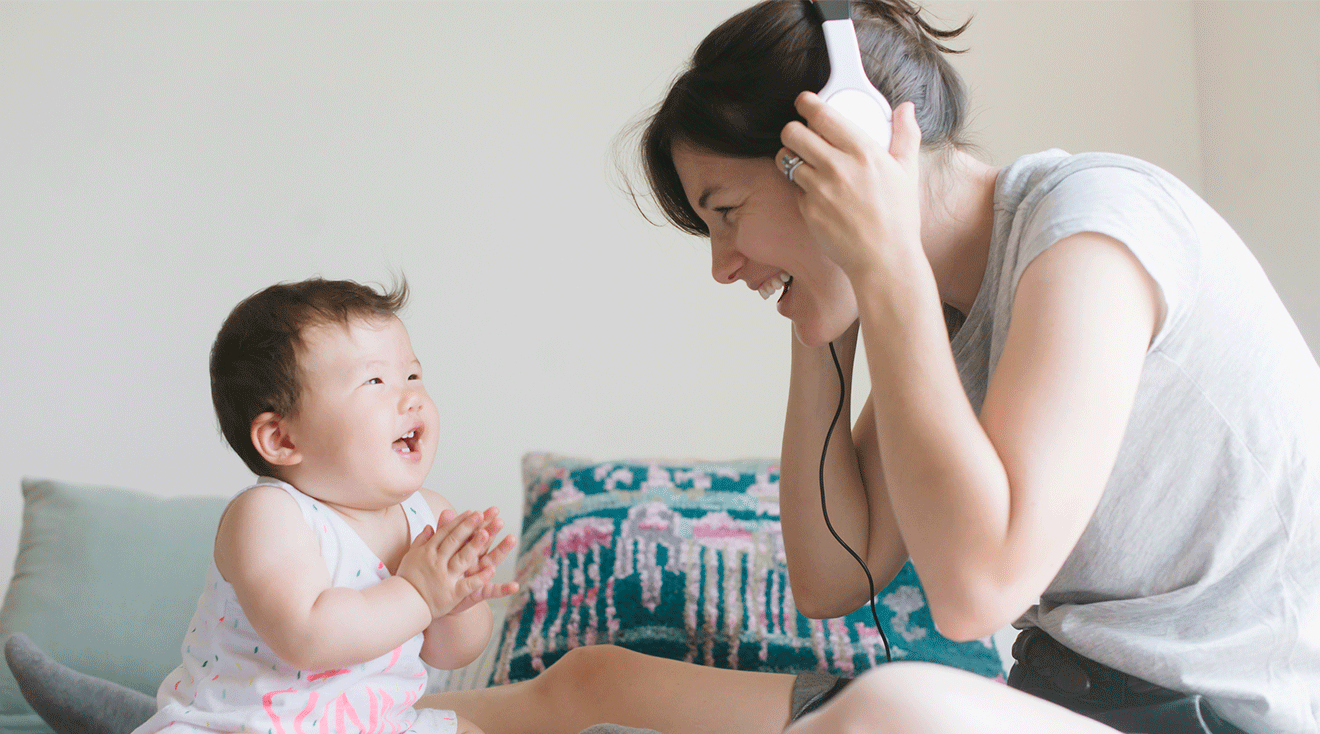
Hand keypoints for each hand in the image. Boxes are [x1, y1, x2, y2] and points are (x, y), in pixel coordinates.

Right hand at [397, 509, 499, 618]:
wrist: (403, 604)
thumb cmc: (408, 579)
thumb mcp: (411, 556)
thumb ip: (421, 540)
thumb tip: (429, 525)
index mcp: (428, 552)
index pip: (446, 533)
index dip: (460, 521)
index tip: (472, 512)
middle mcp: (436, 562)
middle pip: (455, 541)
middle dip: (468, 527)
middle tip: (481, 514)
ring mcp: (445, 577)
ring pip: (462, 559)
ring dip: (474, 546)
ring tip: (486, 534)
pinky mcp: (452, 594)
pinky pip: (467, 585)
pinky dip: (479, 578)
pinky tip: (491, 570)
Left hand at [446, 508, 519, 615]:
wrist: (437, 599)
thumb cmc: (441, 573)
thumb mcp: (441, 551)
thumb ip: (444, 532)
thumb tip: (446, 511)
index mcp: (465, 549)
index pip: (475, 531)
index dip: (483, 521)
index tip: (492, 509)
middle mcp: (475, 560)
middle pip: (485, 543)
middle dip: (492, 531)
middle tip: (499, 520)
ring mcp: (479, 575)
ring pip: (492, 561)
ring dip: (502, 550)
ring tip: (512, 538)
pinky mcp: (479, 592)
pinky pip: (493, 590)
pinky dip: (504, 589)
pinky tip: (514, 586)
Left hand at [778, 93, 923, 280]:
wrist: (884, 260)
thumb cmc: (899, 218)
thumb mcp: (908, 172)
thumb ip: (906, 135)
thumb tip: (906, 109)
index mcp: (862, 151)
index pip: (821, 114)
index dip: (806, 103)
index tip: (804, 101)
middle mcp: (837, 166)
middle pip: (792, 132)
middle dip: (792, 129)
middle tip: (798, 134)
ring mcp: (819, 189)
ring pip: (785, 159)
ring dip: (789, 157)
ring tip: (802, 162)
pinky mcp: (807, 210)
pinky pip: (793, 189)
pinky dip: (799, 187)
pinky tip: (814, 193)